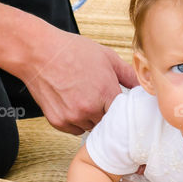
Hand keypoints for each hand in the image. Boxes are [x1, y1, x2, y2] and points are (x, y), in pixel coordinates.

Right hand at [19, 31, 137, 134]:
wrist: (38, 53)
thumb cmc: (70, 51)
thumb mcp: (106, 57)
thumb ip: (128, 74)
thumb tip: (143, 86)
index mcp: (106, 92)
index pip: (125, 114)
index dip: (122, 108)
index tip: (119, 103)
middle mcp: (89, 109)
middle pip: (108, 123)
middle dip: (106, 112)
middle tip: (98, 96)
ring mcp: (72, 117)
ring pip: (91, 128)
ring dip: (91, 118)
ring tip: (82, 97)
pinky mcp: (58, 122)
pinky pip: (75, 130)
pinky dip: (75, 121)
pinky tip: (71, 103)